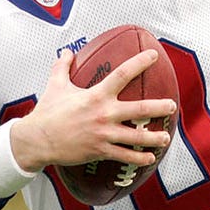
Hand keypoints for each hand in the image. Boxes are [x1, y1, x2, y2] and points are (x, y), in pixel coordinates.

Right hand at [9, 49, 174, 171]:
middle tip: (172, 105)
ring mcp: (104, 134)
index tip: (154, 55)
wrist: (37, 140)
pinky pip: (124, 155)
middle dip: (159, 107)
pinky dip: (138, 157)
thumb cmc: (47, 112)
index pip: (123, 74)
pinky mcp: (100, 150)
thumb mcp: (55, 85)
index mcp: (96, 95)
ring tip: (165, 137)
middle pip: (139, 109)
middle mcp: (104, 114)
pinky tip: (150, 158)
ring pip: (136, 137)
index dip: (140, 63)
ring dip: (153, 138)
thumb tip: (67, 52)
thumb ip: (62, 67)